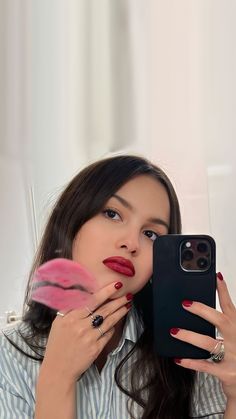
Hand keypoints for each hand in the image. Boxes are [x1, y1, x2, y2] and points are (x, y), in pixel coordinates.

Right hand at [40, 281, 130, 382]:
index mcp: (70, 317)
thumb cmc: (57, 344)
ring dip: (120, 312)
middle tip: (128, 294)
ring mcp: (89, 338)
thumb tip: (84, 294)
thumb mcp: (58, 323)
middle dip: (118, 301)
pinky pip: (108, 334)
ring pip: (109, 321)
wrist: (58, 369)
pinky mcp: (96, 349)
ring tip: (127, 305)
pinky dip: (112, 327)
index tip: (116, 285)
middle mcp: (80, 326)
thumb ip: (70, 308)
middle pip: (104, 310)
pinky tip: (116, 322)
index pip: (92, 300)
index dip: (106, 292)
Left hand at [170, 272, 235, 400]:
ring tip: (174, 330)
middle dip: (202, 310)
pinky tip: (178, 358)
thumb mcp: (234, 334)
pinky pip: (205, 365)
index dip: (223, 291)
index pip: (230, 306)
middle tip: (185, 303)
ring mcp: (232, 356)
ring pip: (208, 343)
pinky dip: (190, 362)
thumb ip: (223, 322)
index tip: (216, 277)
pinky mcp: (226, 372)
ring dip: (189, 336)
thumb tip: (198, 307)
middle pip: (219, 320)